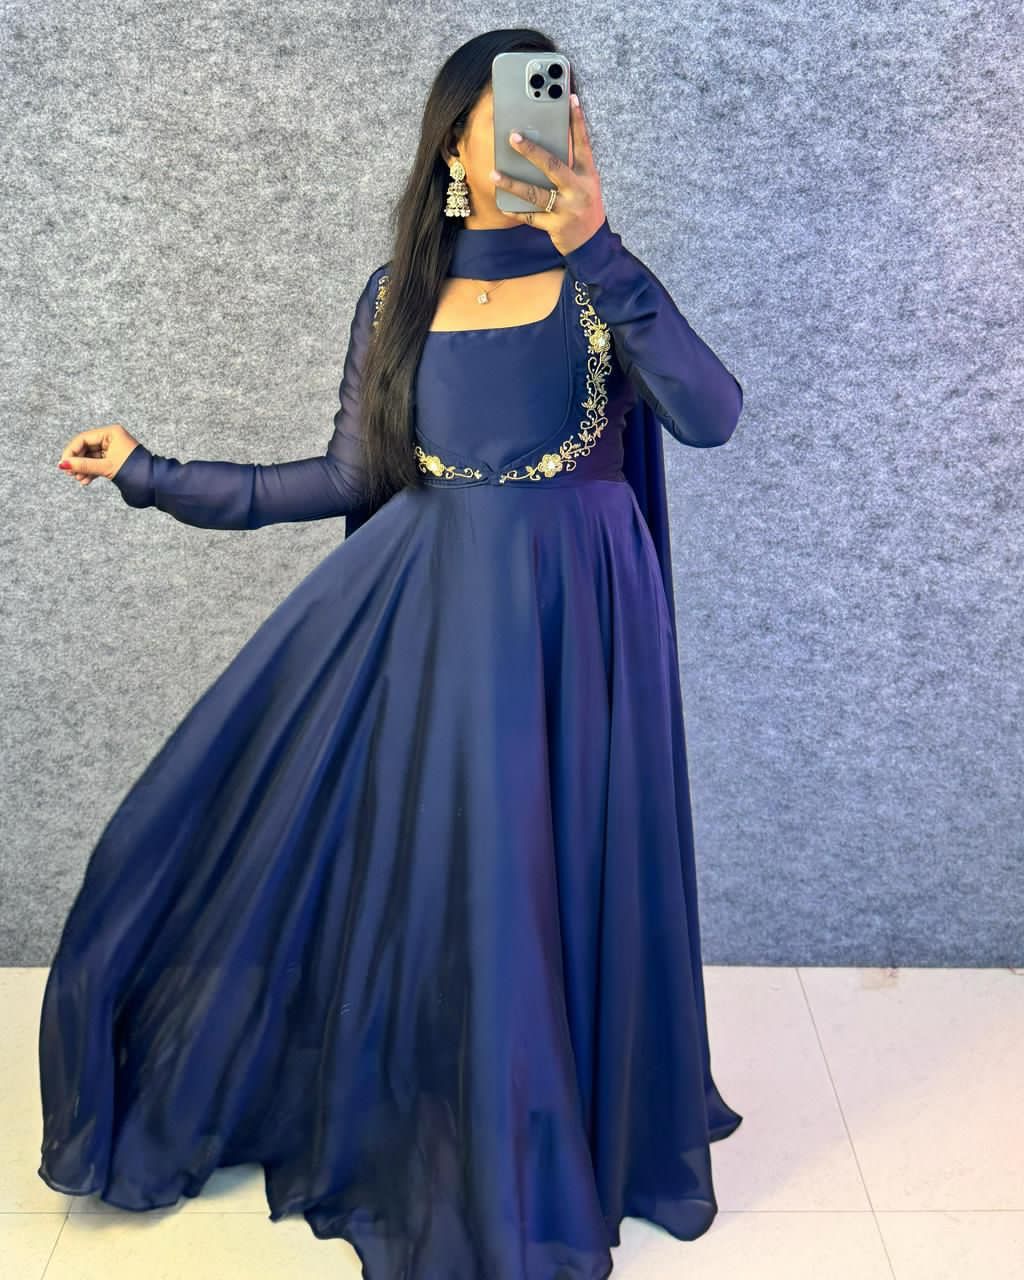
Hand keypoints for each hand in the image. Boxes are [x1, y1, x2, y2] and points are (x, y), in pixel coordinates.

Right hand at [58, 423, 140, 486]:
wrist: (155, 483)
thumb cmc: (135, 471)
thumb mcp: (106, 467)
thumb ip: (84, 465)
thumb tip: (63, 465)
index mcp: (111, 433)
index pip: (83, 438)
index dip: (71, 451)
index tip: (63, 465)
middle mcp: (112, 438)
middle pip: (85, 447)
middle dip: (78, 461)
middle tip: (70, 474)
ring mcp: (113, 448)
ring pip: (91, 457)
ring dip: (83, 468)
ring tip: (80, 480)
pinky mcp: (115, 459)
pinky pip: (98, 463)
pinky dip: (91, 471)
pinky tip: (86, 481)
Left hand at [489, 92, 605, 256]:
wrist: (592, 245)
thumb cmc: (585, 209)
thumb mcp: (586, 185)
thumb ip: (570, 167)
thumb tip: (542, 148)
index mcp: (588, 176)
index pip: (583, 143)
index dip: (578, 121)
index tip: (570, 98)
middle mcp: (578, 190)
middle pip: (553, 165)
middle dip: (532, 151)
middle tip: (513, 137)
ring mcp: (566, 209)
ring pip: (535, 193)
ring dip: (513, 183)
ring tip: (494, 174)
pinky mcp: (555, 226)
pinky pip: (530, 217)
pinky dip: (515, 210)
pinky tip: (502, 203)